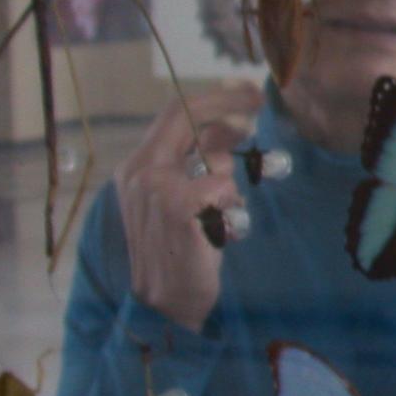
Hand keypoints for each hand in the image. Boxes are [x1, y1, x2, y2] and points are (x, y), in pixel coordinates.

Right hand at [113, 83, 263, 332]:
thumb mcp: (186, 198)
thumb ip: (199, 162)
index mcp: (137, 167)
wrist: (167, 303)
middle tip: (259, 99)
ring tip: (221, 214)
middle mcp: (139, 172)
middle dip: (227, 103)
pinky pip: (223, 186)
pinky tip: (219, 229)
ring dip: (230, 182)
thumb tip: (232, 127)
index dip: (212, 99)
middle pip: (185, 116)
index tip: (245, 91)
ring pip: (213, 158)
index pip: (172, 114)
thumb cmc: (180, 252)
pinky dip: (229, 206)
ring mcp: (156, 188)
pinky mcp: (179, 206)